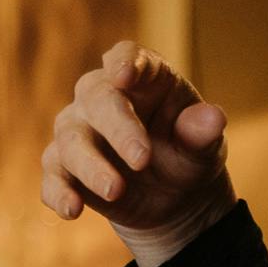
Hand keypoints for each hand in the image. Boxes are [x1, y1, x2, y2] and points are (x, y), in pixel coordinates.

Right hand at [38, 42, 237, 266]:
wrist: (171, 199)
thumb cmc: (186, 155)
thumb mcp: (203, 147)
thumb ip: (203, 133)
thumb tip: (214, 118)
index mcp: (143, 79)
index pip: (128, 57)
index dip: (124, 63)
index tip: (124, 76)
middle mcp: (102, 97)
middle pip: (96, 98)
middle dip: (117, 128)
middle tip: (142, 161)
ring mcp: (78, 131)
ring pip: (70, 139)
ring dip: (90, 166)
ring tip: (115, 191)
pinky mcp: (64, 167)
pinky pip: (53, 175)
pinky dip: (59, 191)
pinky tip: (72, 209)